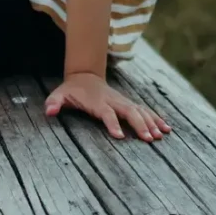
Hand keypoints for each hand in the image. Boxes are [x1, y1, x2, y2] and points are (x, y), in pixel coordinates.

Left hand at [45, 71, 171, 141]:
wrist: (85, 75)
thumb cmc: (72, 90)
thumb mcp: (59, 94)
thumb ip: (54, 102)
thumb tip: (49, 111)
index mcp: (97, 101)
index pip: (106, 113)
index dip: (112, 123)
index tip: (120, 136)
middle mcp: (113, 100)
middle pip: (128, 111)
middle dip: (139, 124)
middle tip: (148, 139)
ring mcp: (122, 101)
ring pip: (139, 110)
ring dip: (151, 122)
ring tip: (161, 135)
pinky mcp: (128, 103)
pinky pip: (144, 110)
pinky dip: (156, 117)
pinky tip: (166, 127)